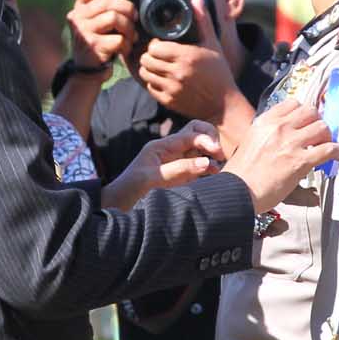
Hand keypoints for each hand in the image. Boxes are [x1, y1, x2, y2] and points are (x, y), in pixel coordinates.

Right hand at [66, 0, 137, 72]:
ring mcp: (83, 31)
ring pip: (114, 18)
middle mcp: (77, 16)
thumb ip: (109, 6)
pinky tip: (124, 49)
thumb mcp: (99, 20)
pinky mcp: (92, 46)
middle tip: (135, 19)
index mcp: (80, 7)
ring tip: (130, 36)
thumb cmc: (100, 40)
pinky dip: (127, 44)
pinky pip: (118, 38)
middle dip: (128, 9)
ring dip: (129, 28)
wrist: (88, 69)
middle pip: (108, 2)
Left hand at [102, 120, 224, 208]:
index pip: (190, 134)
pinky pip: (199, 166)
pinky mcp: (181, 177)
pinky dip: (209, 167)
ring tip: (220, 164)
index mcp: (162, 147)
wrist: (119, 206)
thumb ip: (179, 170)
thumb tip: (208, 163)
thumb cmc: (130, 191)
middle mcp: (171, 151)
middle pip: (197, 133)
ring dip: (211, 153)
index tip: (217, 152)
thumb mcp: (151, 179)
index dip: (206, 140)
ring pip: (200, 149)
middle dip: (210, 139)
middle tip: (220, 154)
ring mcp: (176, 163)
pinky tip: (215, 174)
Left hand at [138, 0, 238, 120]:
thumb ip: (202, 20)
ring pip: (145, 74)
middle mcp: (178, 73)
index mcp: (187, 56)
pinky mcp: (169, 101)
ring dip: (149, 68)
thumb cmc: (219, 72)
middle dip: (150, 55)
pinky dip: (153, 83)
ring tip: (158, 65)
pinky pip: (150, 88)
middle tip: (157, 54)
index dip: (155, 44)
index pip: (154, 46)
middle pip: (146, 59)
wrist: (224, 104)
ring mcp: (172, 88)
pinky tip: (162, 79)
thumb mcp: (212, 44)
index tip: (161, 43)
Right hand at [224, 99, 338, 212]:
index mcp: (265, 122)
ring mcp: (291, 143)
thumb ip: (267, 134)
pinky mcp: (300, 161)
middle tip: (318, 133)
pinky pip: (328, 149)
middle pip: (311, 111)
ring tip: (326, 145)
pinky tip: (335, 154)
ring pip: (322, 127)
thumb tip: (281, 137)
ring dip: (327, 136)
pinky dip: (335, 150)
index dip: (303, 112)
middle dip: (317, 121)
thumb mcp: (250, 142)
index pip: (292, 104)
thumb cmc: (240, 173)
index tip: (306, 121)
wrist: (237, 190)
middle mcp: (279, 128)